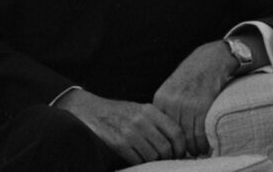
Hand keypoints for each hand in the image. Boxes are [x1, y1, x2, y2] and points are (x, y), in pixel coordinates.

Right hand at [55, 89, 185, 164]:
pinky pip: (137, 160)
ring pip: (152, 156)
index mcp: (150, 111)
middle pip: (165, 147)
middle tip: (168, 160)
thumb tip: (177, 139)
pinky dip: (140, 163)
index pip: (176, 132)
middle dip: (169, 157)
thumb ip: (157, 121)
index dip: (181, 146)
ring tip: (153, 161)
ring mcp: (130, 133)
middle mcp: (142, 121)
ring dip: (154, 162)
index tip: (181, 153)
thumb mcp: (141, 110)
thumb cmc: (120, 113)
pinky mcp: (118, 144)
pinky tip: (139, 160)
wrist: (92, 111)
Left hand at [153, 40, 236, 155]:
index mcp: (160, 99)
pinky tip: (206, 146)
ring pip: (187, 136)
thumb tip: (165, 128)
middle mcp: (171, 102)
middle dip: (180, 148)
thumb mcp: (173, 86)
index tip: (174, 149)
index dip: (168, 141)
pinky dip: (203, 142)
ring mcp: (186, 103)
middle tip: (187, 155)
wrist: (211, 58)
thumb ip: (167, 105)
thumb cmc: (193, 73)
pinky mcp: (202, 104)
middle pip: (172, 134)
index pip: (160, 128)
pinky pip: (200, 131)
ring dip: (194, 148)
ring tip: (198, 152)